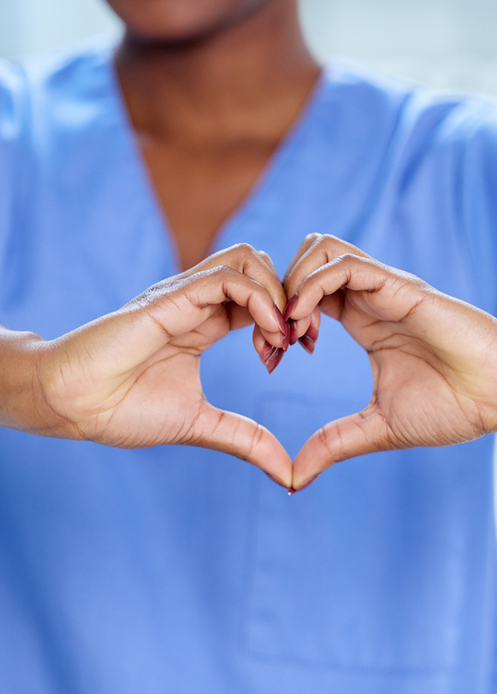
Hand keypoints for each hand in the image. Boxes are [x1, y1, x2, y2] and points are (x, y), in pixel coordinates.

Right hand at [35, 245, 292, 485]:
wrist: (72, 404)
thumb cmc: (122, 410)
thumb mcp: (200, 424)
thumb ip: (245, 440)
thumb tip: (288, 473)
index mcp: (204, 323)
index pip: (259, 298)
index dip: (286, 318)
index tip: (294, 353)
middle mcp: (196, 302)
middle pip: (259, 267)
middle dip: (290, 297)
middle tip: (297, 340)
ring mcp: (183, 296)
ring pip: (246, 259)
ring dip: (276, 291)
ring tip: (282, 335)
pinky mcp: (170, 298)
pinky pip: (226, 278)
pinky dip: (258, 298)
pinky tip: (267, 333)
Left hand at [283, 234, 496, 490]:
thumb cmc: (453, 407)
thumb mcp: (377, 428)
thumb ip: (333, 443)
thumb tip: (293, 478)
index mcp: (362, 319)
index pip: (305, 292)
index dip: (277, 317)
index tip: (273, 358)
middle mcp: (368, 296)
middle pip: (305, 259)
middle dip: (276, 294)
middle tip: (275, 341)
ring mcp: (383, 287)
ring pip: (320, 249)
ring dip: (292, 284)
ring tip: (291, 330)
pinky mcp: (399, 286)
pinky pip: (345, 266)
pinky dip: (313, 287)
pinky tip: (305, 325)